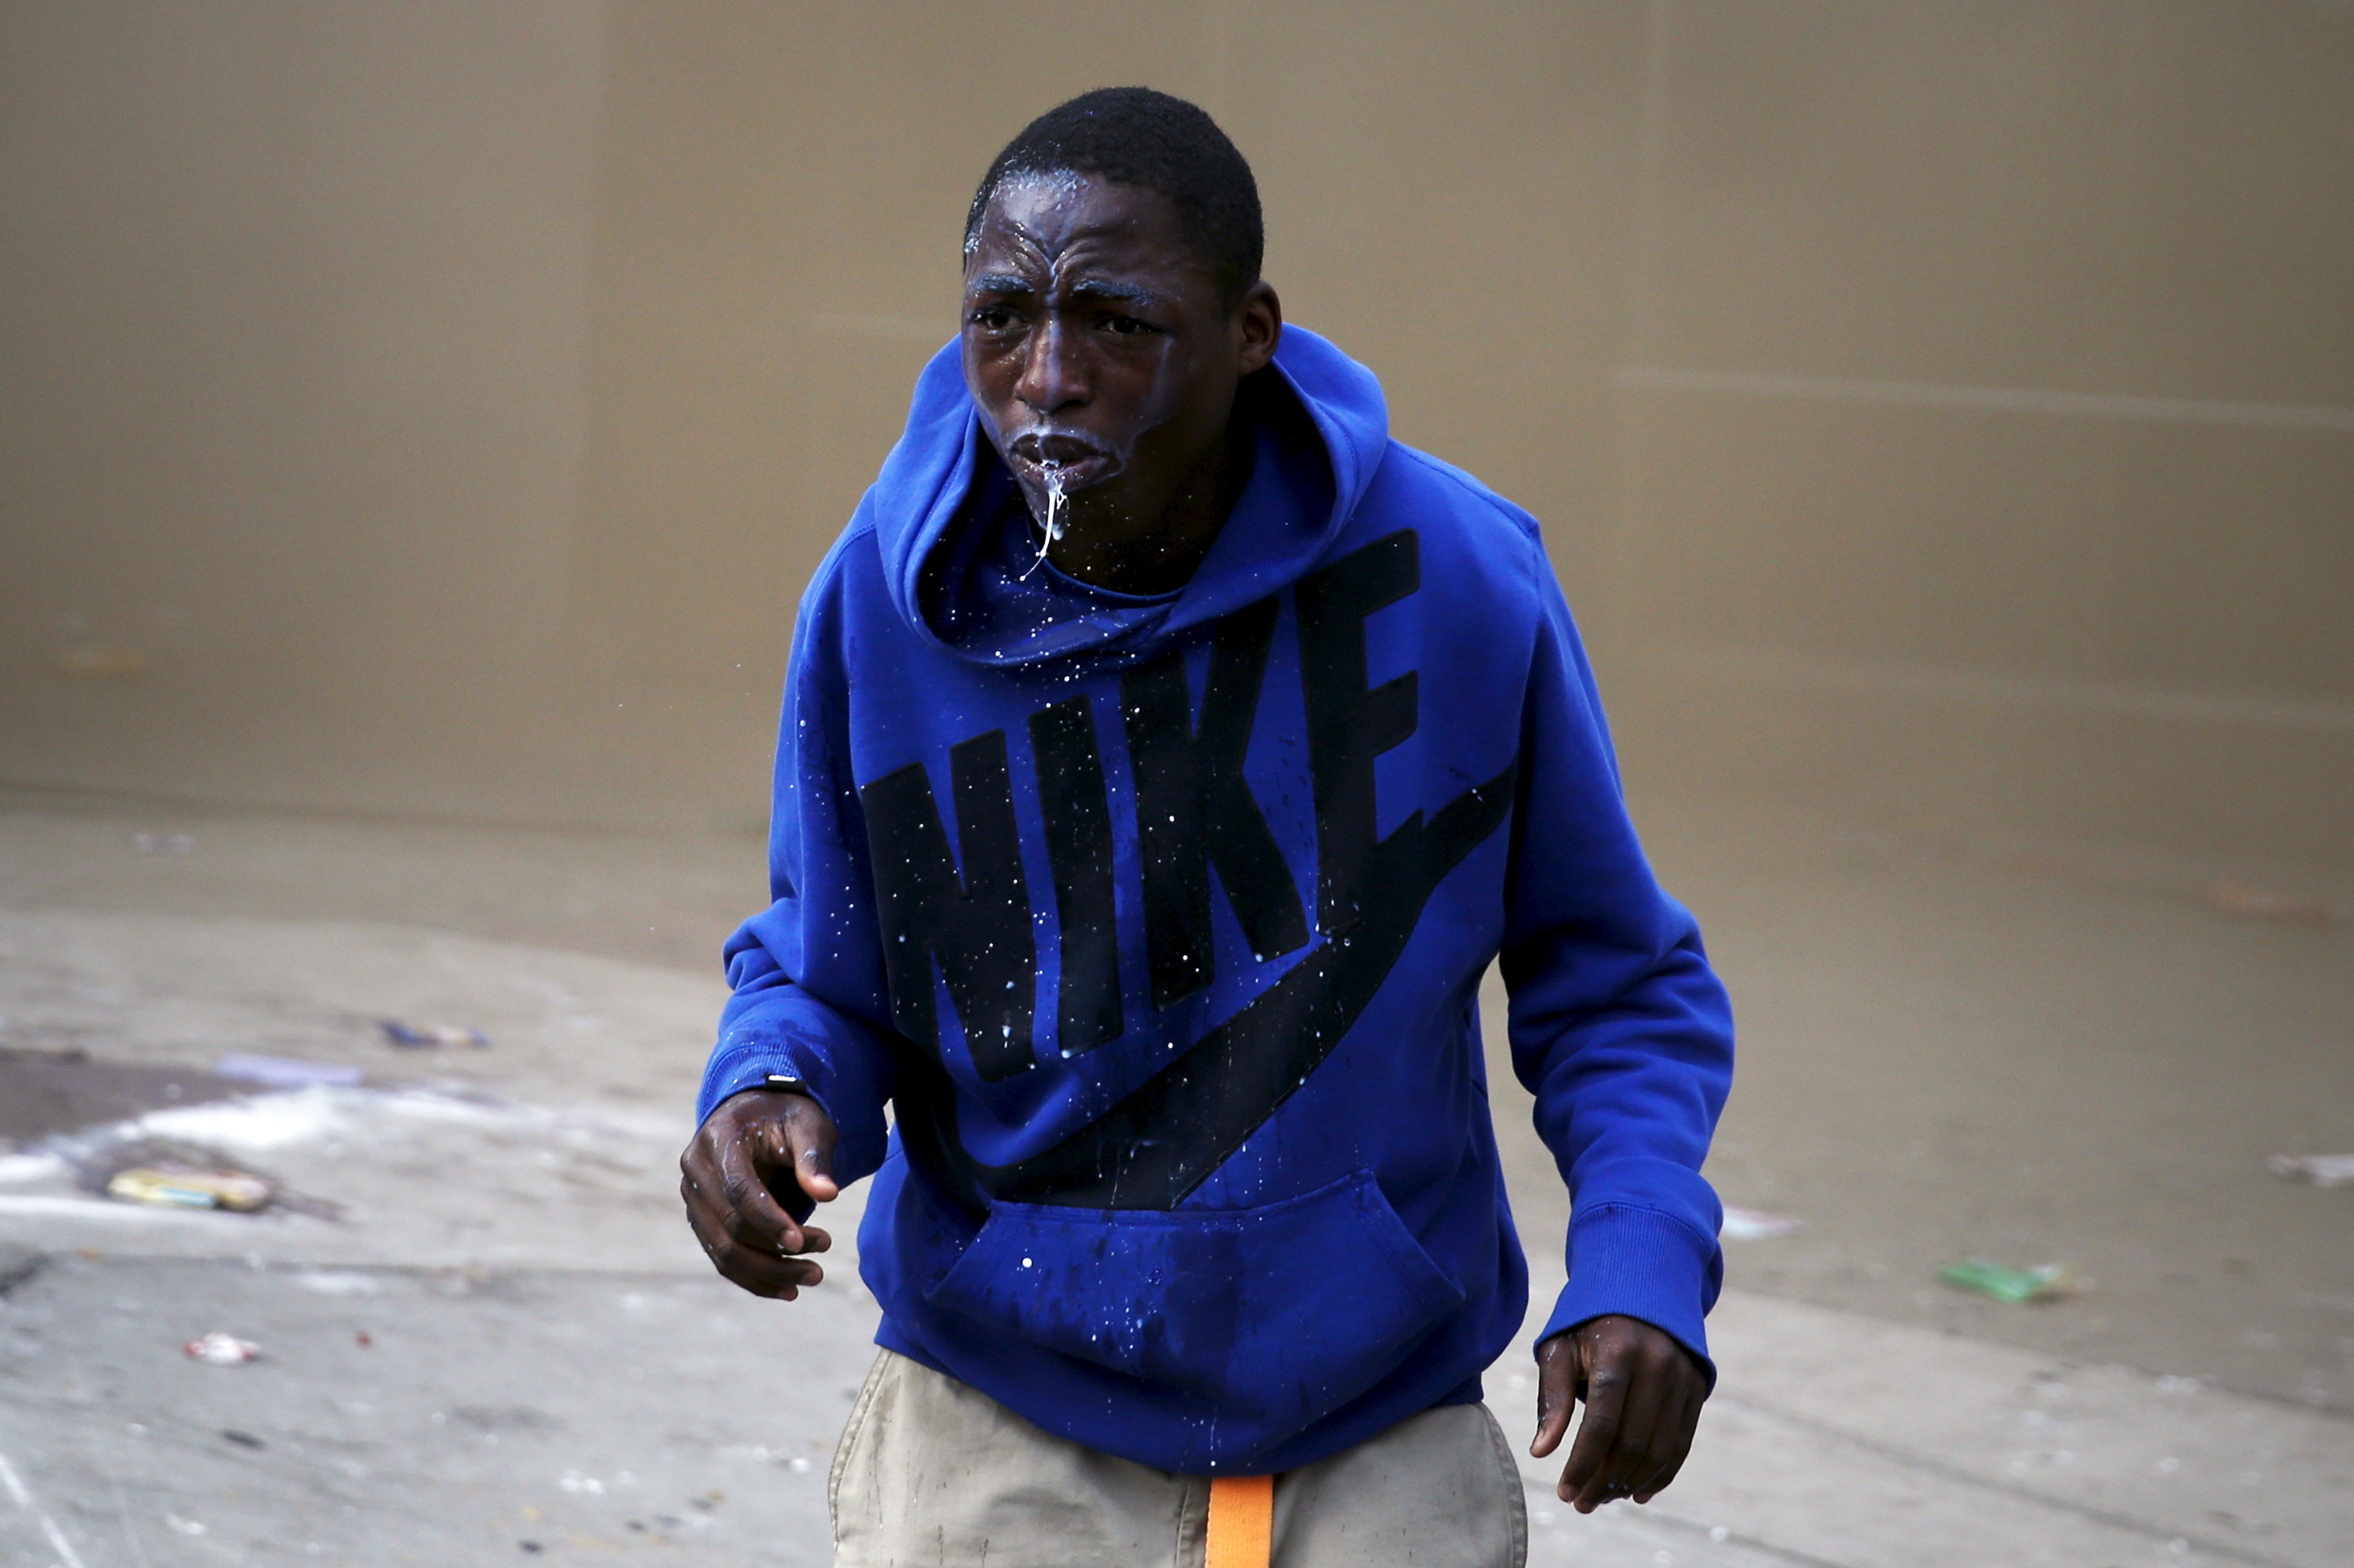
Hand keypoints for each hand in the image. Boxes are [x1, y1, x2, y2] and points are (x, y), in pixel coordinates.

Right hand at [679, 1088, 839, 1299]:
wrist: (756, 1112)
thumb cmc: (786, 1116)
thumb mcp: (808, 1125)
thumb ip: (814, 1158)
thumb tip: (828, 1194)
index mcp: (719, 1139)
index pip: (739, 1190)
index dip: (769, 1220)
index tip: (802, 1243)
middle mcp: (696, 1170)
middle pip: (729, 1227)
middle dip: (775, 1254)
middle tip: (821, 1267)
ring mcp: (693, 1197)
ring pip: (723, 1251)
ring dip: (768, 1273)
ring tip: (813, 1276)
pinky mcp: (701, 1218)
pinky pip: (721, 1257)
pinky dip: (753, 1278)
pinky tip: (787, 1289)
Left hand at [1530, 1315, 1707, 1511]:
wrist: (1640, 1286)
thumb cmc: (1587, 1322)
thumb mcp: (1560, 1348)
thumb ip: (1553, 1399)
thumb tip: (1541, 1451)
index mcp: (1618, 1352)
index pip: (1602, 1424)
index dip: (1583, 1465)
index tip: (1565, 1493)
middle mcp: (1657, 1365)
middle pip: (1632, 1443)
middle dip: (1604, 1481)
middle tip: (1581, 1502)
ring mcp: (1681, 1378)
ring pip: (1660, 1449)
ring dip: (1631, 1482)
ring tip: (1603, 1497)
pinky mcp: (1696, 1388)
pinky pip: (1681, 1442)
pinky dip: (1661, 1473)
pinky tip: (1637, 1490)